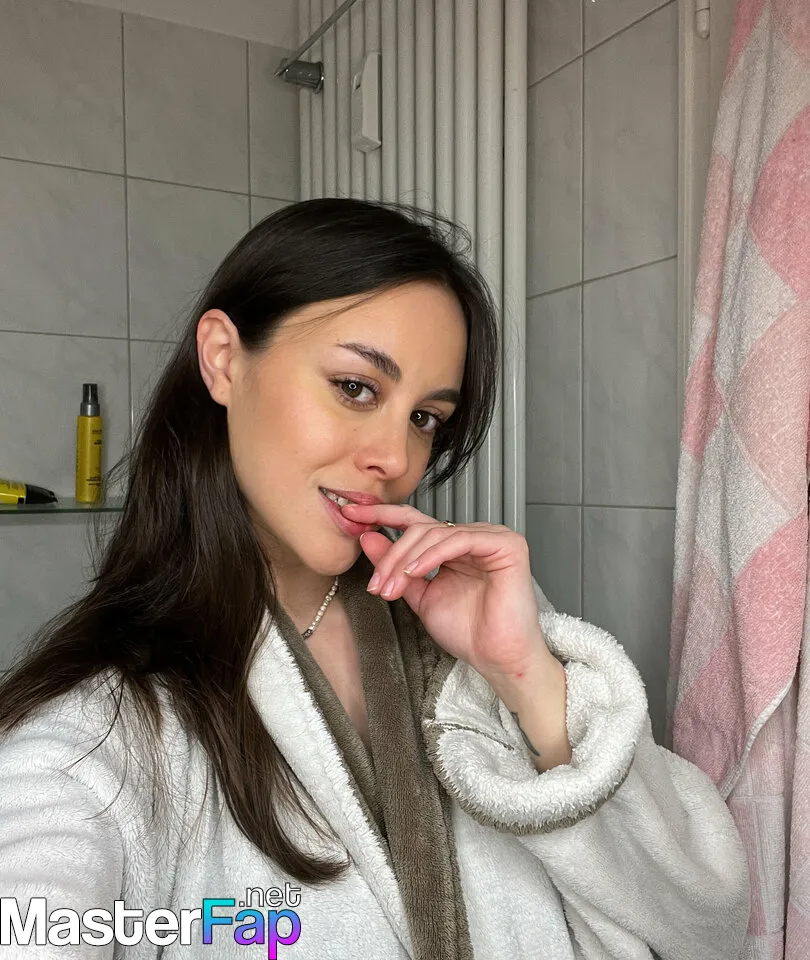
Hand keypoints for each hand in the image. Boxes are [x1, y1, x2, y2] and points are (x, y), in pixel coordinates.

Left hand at [341, 502, 552, 682]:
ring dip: (405, 560)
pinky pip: (459, 539)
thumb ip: (396, 567)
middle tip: (376, 584)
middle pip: (420, 529)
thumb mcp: (419, 595)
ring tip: (391, 587)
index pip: (414, 521)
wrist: (497, 658)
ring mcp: (492, 537)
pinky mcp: (507, 544)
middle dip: (392, 556)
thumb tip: (367, 538)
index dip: (381, 515)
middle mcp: (473, 536)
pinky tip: (415, 572)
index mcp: (453, 546)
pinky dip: (432, 555)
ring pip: (435, 533)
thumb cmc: (467, 632)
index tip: (350, 514)